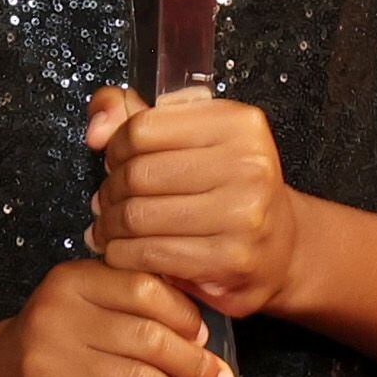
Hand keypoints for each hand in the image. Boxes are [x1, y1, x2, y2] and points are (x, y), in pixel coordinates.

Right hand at [0, 259, 236, 376]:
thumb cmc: (51, 347)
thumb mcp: (81, 311)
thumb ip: (128, 312)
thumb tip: (202, 341)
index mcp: (73, 281)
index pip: (144, 288)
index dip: (184, 315)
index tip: (206, 340)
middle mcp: (58, 314)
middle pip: (147, 337)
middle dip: (194, 366)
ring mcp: (49, 362)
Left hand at [86, 83, 300, 321]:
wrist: (280, 248)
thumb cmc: (229, 189)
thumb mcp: (193, 138)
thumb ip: (134, 117)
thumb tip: (96, 129)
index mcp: (238, 124)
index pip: (143, 129)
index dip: (115, 148)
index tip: (113, 162)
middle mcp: (248, 165)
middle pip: (138, 174)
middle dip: (109, 191)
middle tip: (105, 201)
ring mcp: (243, 215)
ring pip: (139, 216)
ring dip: (109, 226)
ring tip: (107, 227)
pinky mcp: (230, 260)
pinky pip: (151, 255)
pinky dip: (123, 255)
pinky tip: (121, 251)